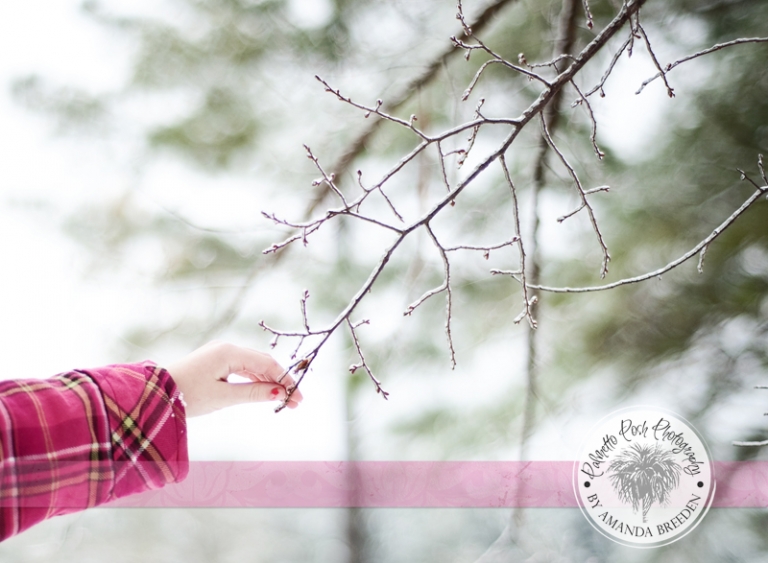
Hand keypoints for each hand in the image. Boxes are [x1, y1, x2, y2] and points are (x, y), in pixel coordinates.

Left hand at [163, 341, 302, 416]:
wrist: (154, 394)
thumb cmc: (186, 396)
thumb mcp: (223, 397)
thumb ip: (253, 393)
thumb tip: (279, 393)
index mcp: (229, 352)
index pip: (267, 364)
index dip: (285, 381)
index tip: (298, 398)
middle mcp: (227, 347)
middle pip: (263, 362)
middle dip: (280, 381)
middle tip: (295, 401)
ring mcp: (220, 353)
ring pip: (253, 365)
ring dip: (269, 381)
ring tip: (283, 399)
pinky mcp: (215, 361)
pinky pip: (242, 368)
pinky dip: (255, 379)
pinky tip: (264, 391)